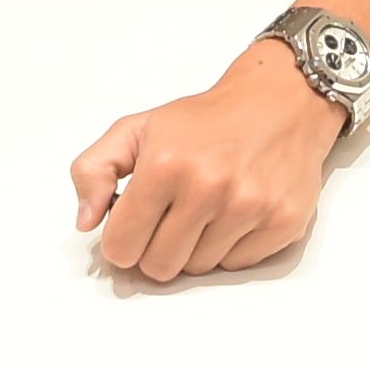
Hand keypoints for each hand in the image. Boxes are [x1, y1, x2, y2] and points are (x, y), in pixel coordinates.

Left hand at [72, 42, 345, 284]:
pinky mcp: (282, 222)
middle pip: (159, 267)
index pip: (121, 247)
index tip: (133, 226)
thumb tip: (86, 221)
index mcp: (165, 165)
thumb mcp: (136, 129)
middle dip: (156, 249)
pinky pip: (237, 265)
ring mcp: (249, 207)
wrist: (280, 101)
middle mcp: (208, 188)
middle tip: (169, 220)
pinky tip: (235, 214)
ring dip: (195, 247)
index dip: (122, 241)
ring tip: (206, 211)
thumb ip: (93, 170)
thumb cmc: (205, 121)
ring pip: (198, 268)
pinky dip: (231, 247)